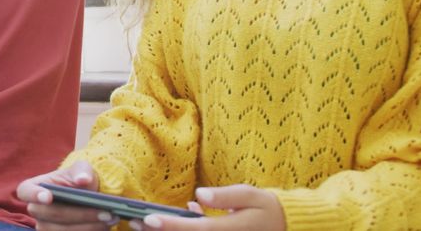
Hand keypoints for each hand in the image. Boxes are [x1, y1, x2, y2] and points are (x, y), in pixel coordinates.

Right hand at [16, 160, 118, 229]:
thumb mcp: (81, 169)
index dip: (34, 194)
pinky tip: (104, 226)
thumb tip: (82, 180)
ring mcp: (45, 227)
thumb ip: (82, 172)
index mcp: (34, 187)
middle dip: (78, 214)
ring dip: (87, 227)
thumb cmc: (79, 179)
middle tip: (104, 211)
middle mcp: (36, 209)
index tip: (48, 197)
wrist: (87, 195)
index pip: (25, 191)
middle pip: (50, 215)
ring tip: (109, 218)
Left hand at [129, 185, 284, 230]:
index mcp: (230, 230)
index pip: (195, 230)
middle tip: (135, 223)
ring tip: (141, 225)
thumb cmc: (267, 209)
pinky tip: (169, 223)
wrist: (285, 227)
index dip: (171, 226)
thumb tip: (200, 194)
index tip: (149, 219)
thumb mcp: (251, 196)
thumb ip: (226, 196)